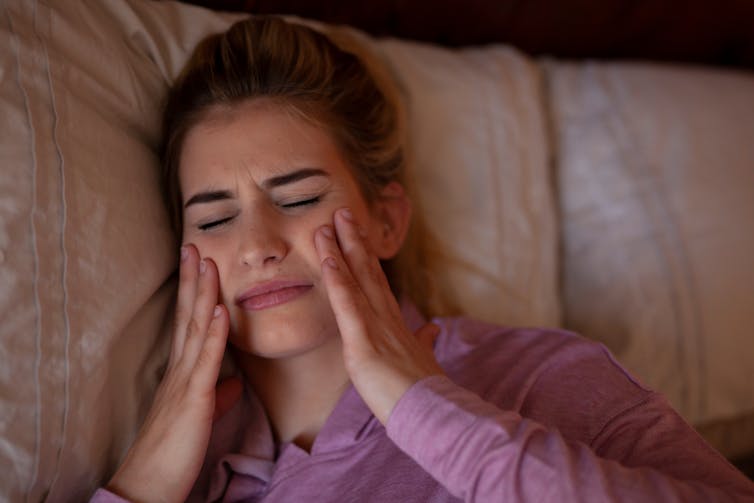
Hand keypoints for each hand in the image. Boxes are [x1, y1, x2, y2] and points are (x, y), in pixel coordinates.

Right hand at [107, 244, 240, 502]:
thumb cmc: (174, 449)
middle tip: (196, 245)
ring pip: (196, 329)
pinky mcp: (192, 399)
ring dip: (203, 294)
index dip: (194, 291)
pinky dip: (215, 333)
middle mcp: (180, 369)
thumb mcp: (201, 414)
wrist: (150, 484)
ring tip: (208, 262)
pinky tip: (221, 310)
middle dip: (193, 279)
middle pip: (188, 315)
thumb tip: (235, 383)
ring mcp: (184, 382)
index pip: (189, 322)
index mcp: (182, 371)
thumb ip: (218, 394)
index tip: (199, 262)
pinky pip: (206, 361)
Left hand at [314, 208, 444, 424]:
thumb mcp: (422, 360)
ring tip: (327, 223)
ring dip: (341, 249)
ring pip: (356, 280)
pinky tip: (328, 259)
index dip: (366, 256)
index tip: (357, 233)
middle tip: (341, 211)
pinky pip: (347, 305)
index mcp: (395, 323)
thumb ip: (424, 341)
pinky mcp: (364, 342)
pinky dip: (337, 280)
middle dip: (353, 240)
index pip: (377, 282)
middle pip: (367, 271)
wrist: (431, 413)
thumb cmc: (423, 392)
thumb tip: (432, 328)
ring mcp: (376, 327)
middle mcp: (386, 317)